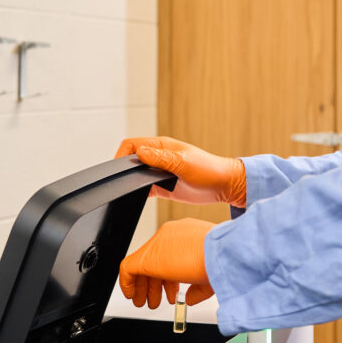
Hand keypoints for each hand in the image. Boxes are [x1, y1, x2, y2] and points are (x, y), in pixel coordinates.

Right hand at [115, 136, 245, 206]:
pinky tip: (140, 197)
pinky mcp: (162, 186)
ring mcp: (160, 172)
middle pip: (131, 160)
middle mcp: (158, 157)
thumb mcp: (184, 163)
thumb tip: (140, 152)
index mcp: (161, 146)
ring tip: (131, 190)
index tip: (118, 169)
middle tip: (124, 182)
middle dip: (124, 170)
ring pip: (136, 174)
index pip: (132, 145)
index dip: (121, 155)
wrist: (223, 186)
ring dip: (132, 181)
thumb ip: (161, 158)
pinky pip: (144, 188)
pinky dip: (138, 192)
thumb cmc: (210, 170)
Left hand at [119, 218, 216, 307]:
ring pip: (142, 264)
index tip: (171, 291)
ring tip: (144, 302)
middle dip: (155, 283)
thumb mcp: (209, 274)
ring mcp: (158, 244)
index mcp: (187, 235)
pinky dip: (128, 284)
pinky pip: (128, 268)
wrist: (221, 254)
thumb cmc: (222, 262)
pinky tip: (132, 296)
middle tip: (155, 299)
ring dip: (143, 286)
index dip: (170, 278)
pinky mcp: (147, 257)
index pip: (171, 255)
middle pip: (155, 259)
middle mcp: (171, 236)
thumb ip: (196, 287)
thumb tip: (189, 298)